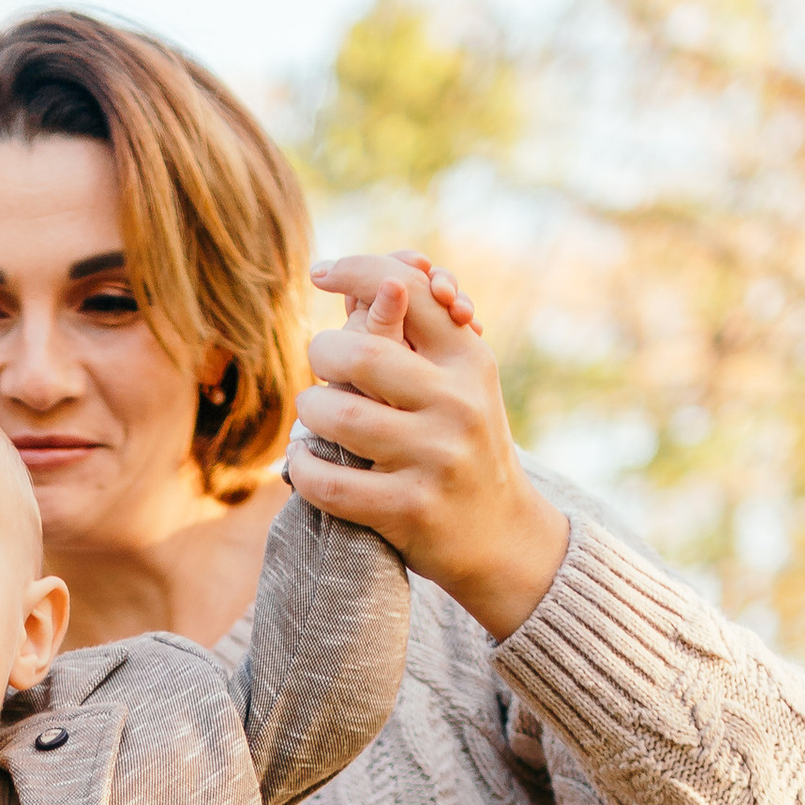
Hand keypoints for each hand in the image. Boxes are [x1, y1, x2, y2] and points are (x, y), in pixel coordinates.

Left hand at [292, 255, 565, 639]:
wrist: (501, 534)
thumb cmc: (460, 444)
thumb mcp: (457, 383)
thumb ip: (415, 335)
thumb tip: (365, 284)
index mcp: (469, 360)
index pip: (408, 290)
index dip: (357, 270)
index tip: (320, 272)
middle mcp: (458, 403)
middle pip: (361, 354)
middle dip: (322, 353)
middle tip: (318, 366)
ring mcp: (436, 457)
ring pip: (339, 417)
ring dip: (308, 413)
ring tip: (311, 416)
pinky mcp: (410, 508)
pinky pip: (331, 483)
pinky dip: (303, 471)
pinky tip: (303, 464)